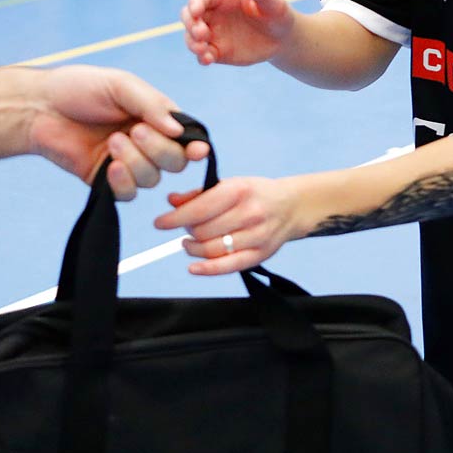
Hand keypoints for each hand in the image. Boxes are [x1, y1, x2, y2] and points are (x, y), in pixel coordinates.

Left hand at [27, 65, 207, 199]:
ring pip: (152, 179)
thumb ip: (152, 105)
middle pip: (175, 162)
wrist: (40, 107)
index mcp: (156, 117)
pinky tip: (108, 166)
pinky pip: (129, 193)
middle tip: (134, 130)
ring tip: (111, 140)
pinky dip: (123, 181)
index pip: (186, 138)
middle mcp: (147, 143)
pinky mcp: (106, 182)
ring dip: (136, 162)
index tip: (196, 151)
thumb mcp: (121, 85)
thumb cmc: (80, 88)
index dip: (195, 148)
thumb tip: (179, 132)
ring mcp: (128, 163)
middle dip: (159, 150)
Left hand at [155, 174, 306, 275]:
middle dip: (188, 230)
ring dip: (194, 248)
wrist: (292, 206)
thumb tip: (172, 201)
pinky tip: (194, 267)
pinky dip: (207, 269)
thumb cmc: (255, 194)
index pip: (199, 209)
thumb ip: (199, 193)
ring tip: (190, 242)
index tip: (160, 223)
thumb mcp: (229, 184)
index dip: (175, 218)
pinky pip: (229, 266)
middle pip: (203, 231)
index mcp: (239, 191)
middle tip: (186, 228)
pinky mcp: (261, 254)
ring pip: (212, 249)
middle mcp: (249, 213)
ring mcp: (257, 236)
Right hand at [181, 0, 295, 66]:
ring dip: (192, 43)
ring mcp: (212, 33)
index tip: (196, 11)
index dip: (195, 2)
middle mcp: (212, 13)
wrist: (280, 38)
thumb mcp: (274, 2)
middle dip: (190, 24)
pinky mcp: (217, 51)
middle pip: (189, 15)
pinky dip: (202, 57)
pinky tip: (208, 60)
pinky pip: (203, 54)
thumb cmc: (276, 13)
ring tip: (203, 50)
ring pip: (191, 36)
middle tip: (202, 33)